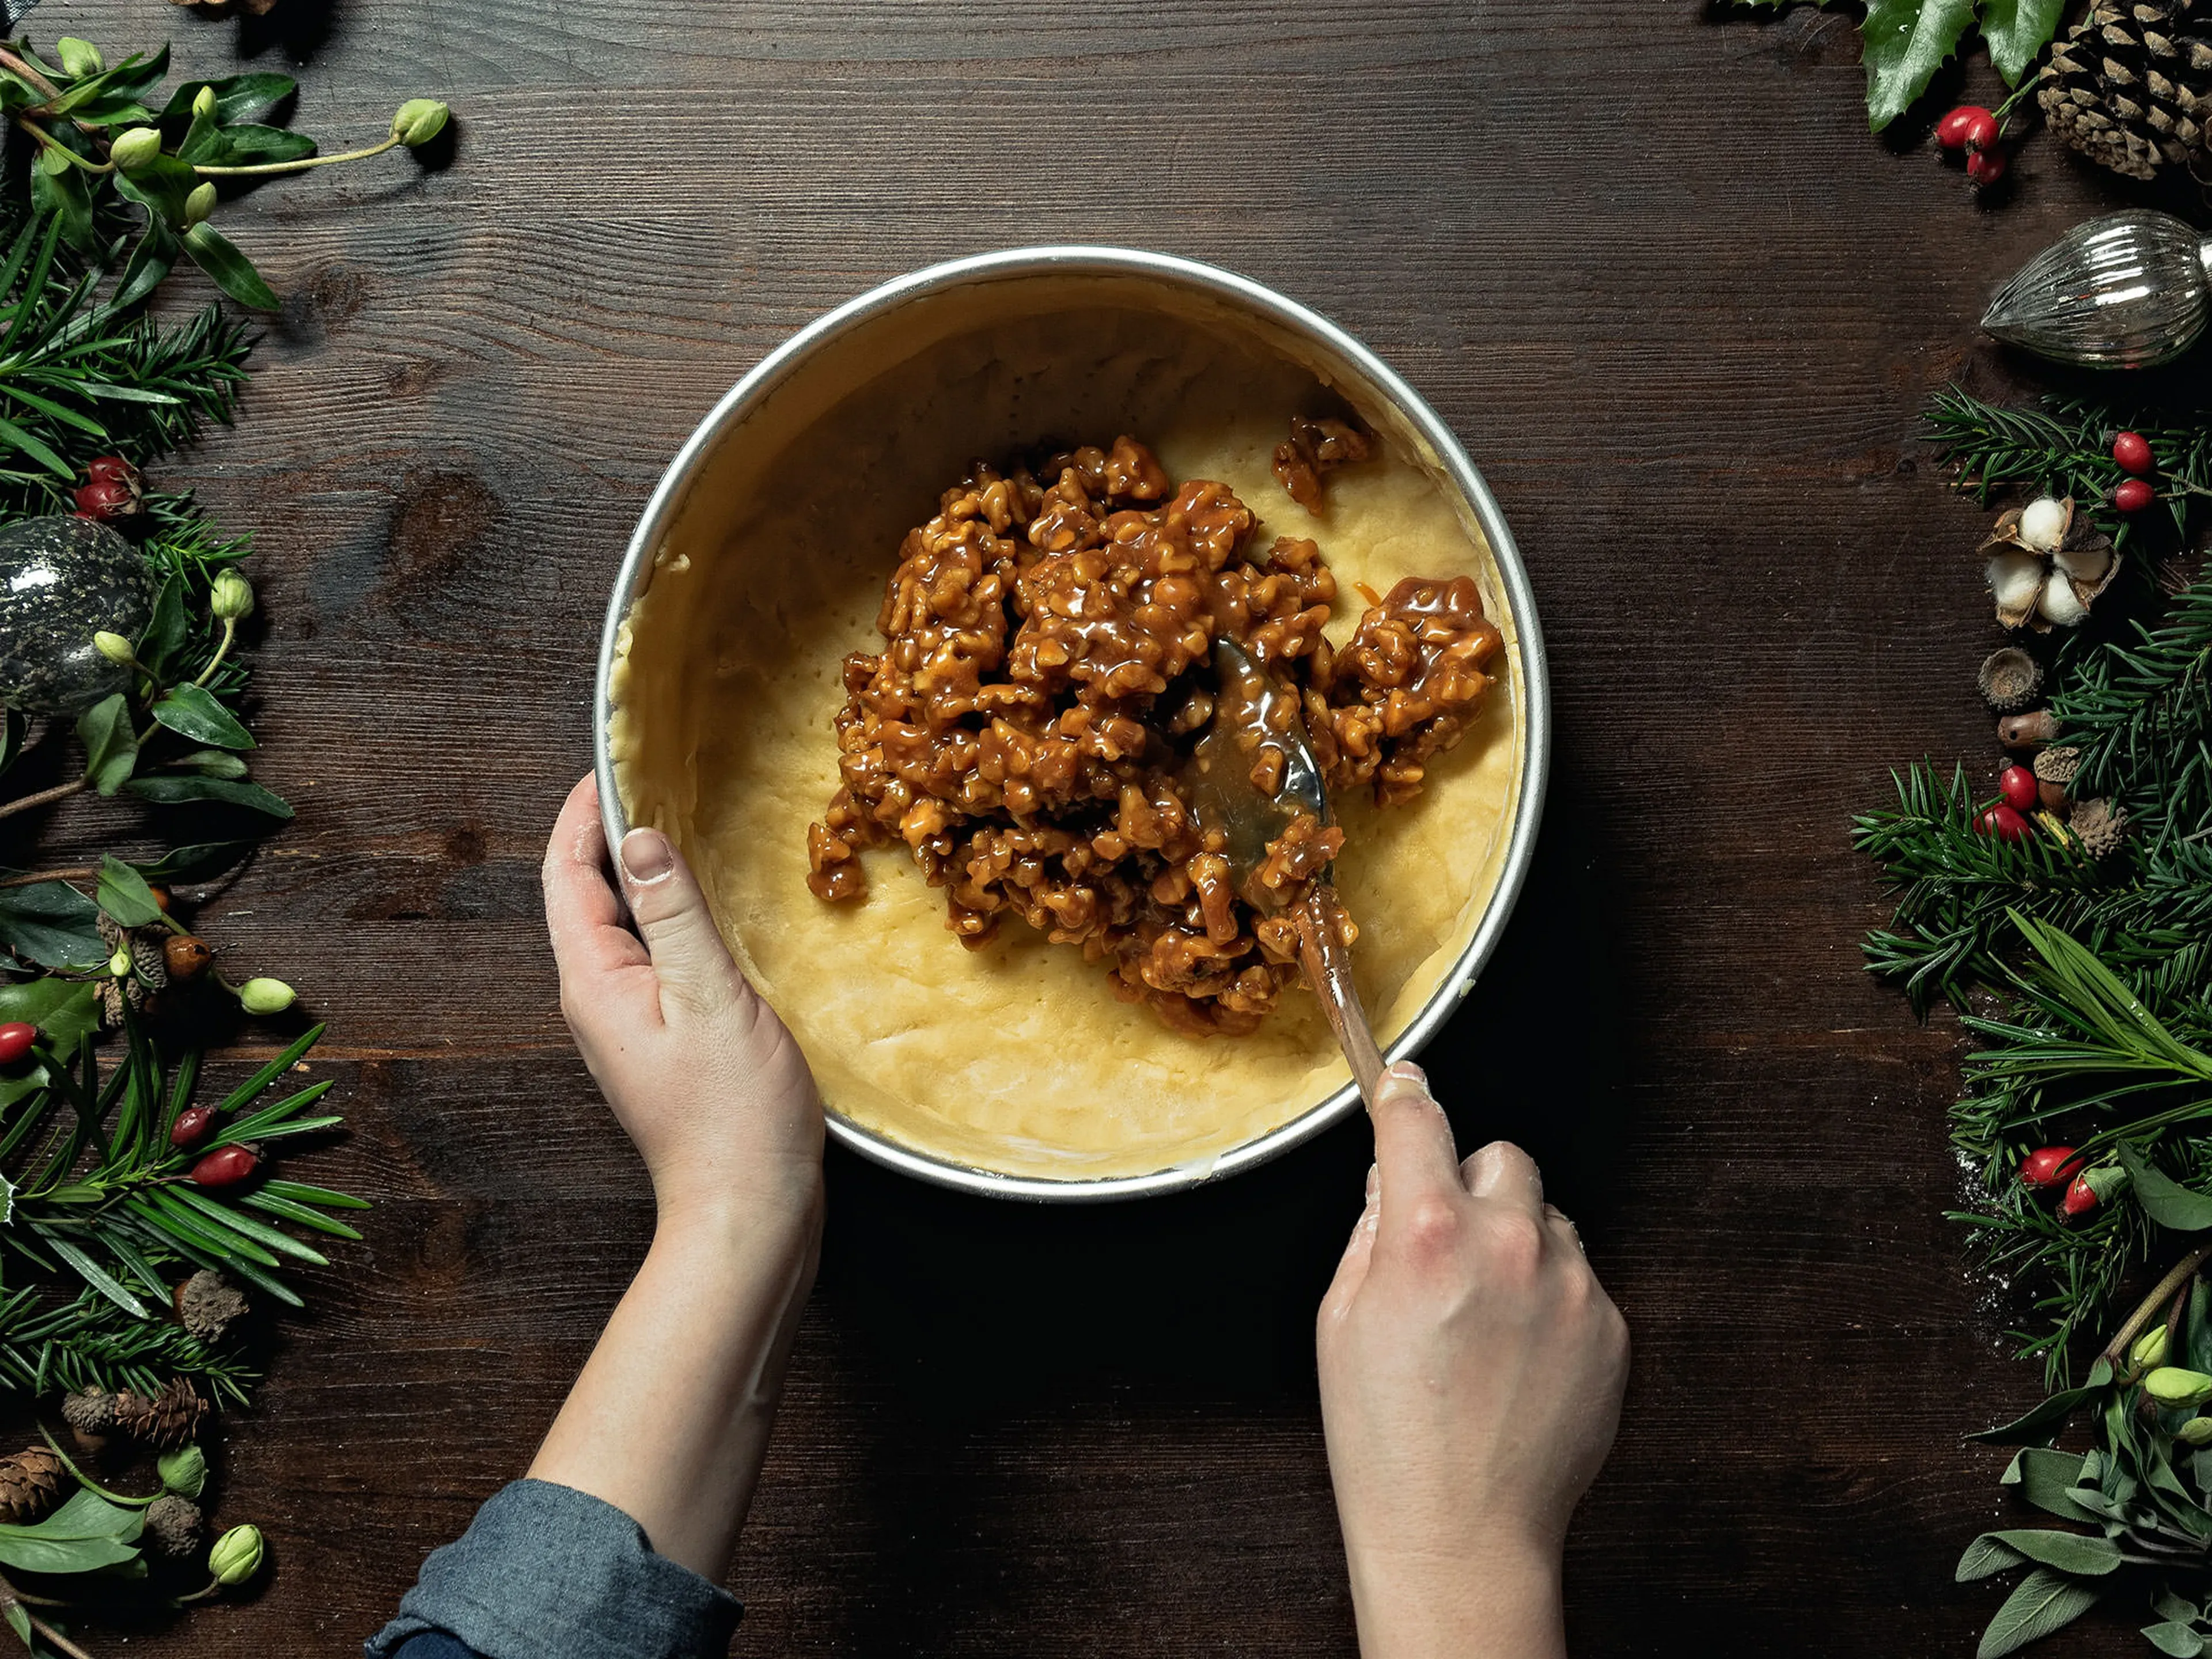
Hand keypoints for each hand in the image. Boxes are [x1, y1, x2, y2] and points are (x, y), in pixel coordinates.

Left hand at [530, 773, 824, 1575]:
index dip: (583, 813)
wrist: (747, 1213)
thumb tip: (638, 837)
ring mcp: (629, 1026)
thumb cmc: (733, 1115)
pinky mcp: (664, 1044)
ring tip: (680, 824)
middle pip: (587, 896)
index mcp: (596, 983)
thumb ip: (675, 914)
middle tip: (651, 775)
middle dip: (610, 833)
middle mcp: (599, 1001)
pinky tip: (711, 908)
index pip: (568, 875)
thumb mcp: (711, 998)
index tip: (613, 759)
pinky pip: (653, 958)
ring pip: (622, 928)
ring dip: (642, 875)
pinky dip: (671, 916)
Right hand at [1317, 1063, 1627, 1658]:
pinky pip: (1581, 1279)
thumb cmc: (1388, 1441)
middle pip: (1502, 1156)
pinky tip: (1517, 1356)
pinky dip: (1551, 1298)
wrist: (1462, 1536)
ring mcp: (1571, 1286)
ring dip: (1517, 1241)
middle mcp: (1507, 1245)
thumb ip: (1372, 1231)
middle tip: (1445, 1241)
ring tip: (1483, 1319)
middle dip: (1471, 1183)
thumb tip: (1393, 1177)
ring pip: (1549, 1217)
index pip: (1419, 1120)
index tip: (1408, 1085)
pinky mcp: (1612, 1329)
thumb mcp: (1340, 1319)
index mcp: (1426, 1235)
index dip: (1407, 1095)